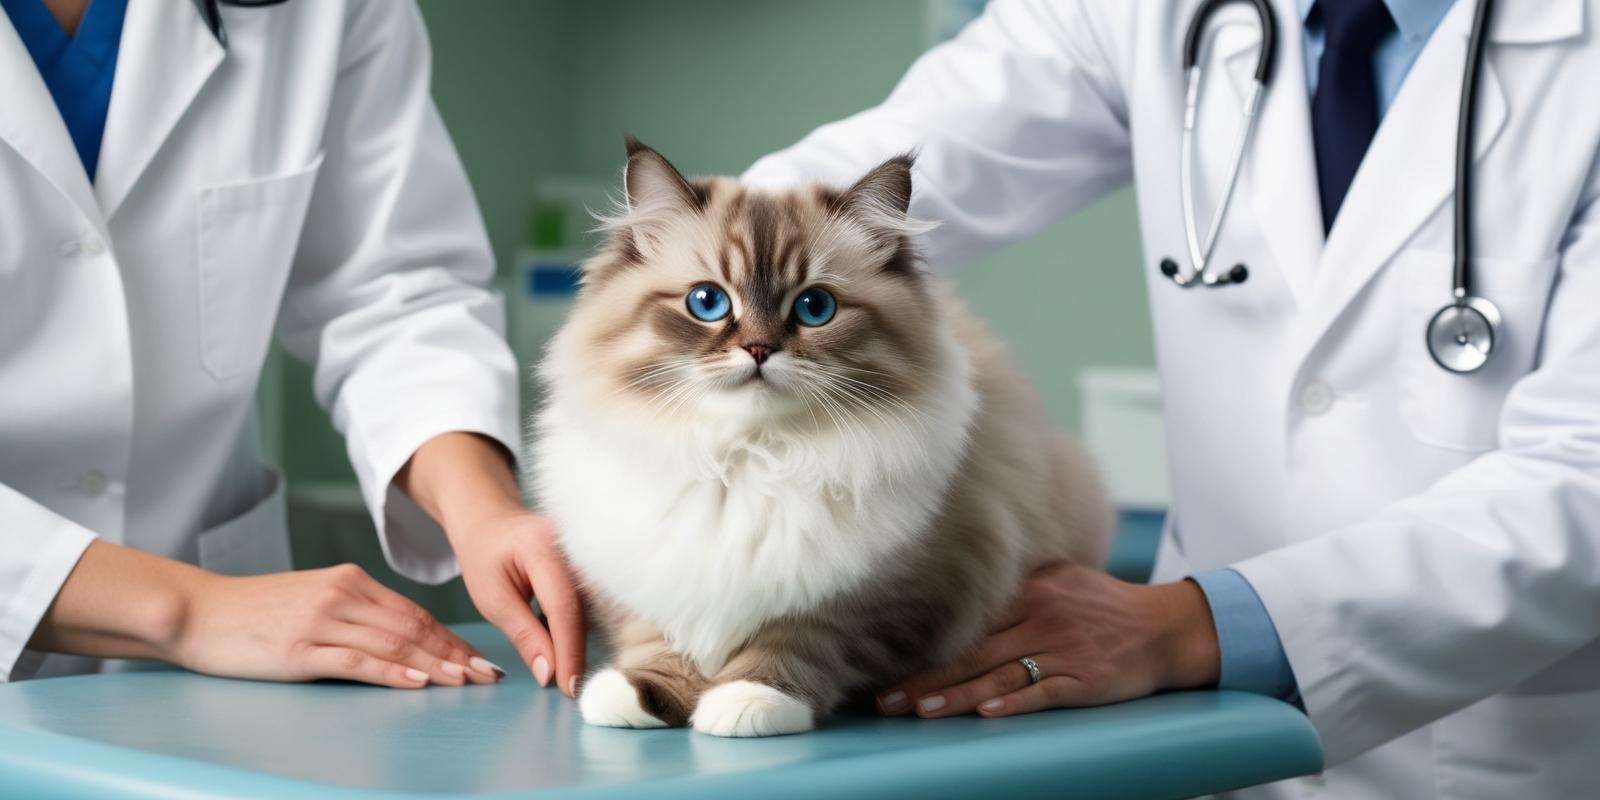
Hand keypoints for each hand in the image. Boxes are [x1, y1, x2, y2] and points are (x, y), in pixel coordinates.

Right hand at [173, 563, 500, 687]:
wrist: (199, 612)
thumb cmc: (256, 612)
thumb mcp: (313, 600)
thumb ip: (355, 612)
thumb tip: (401, 639)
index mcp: (350, 581)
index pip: (413, 613)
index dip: (449, 638)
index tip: (476, 659)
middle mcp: (342, 595)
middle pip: (412, 628)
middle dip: (453, 654)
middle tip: (486, 675)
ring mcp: (321, 621)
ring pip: (393, 644)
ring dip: (434, 666)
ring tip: (464, 682)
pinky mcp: (300, 649)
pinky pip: (357, 661)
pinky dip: (392, 673)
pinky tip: (417, 683)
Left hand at [397, 432, 586, 696]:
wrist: (492, 518)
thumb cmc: (485, 554)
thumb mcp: (492, 597)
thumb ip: (523, 634)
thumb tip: (548, 673)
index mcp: (543, 547)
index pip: (563, 605)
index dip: (569, 649)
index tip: (568, 686)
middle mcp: (574, 546)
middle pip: (583, 609)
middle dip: (576, 651)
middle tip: (569, 689)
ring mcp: (585, 552)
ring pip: (590, 607)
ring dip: (578, 640)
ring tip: (567, 673)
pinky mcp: (589, 563)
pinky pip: (589, 601)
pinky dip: (577, 626)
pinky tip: (565, 645)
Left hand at [877, 563, 1218, 718]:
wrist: (1165, 627)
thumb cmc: (1105, 605)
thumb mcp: (1060, 581)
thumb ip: (1017, 588)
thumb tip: (967, 598)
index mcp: (1030, 593)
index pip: (968, 625)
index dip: (927, 649)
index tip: (889, 667)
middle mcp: (1041, 618)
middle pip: (973, 653)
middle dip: (926, 678)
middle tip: (888, 700)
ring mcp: (1063, 650)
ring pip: (999, 676)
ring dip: (957, 695)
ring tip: (921, 710)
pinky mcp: (1084, 679)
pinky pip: (1043, 692)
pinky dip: (1015, 703)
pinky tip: (987, 713)